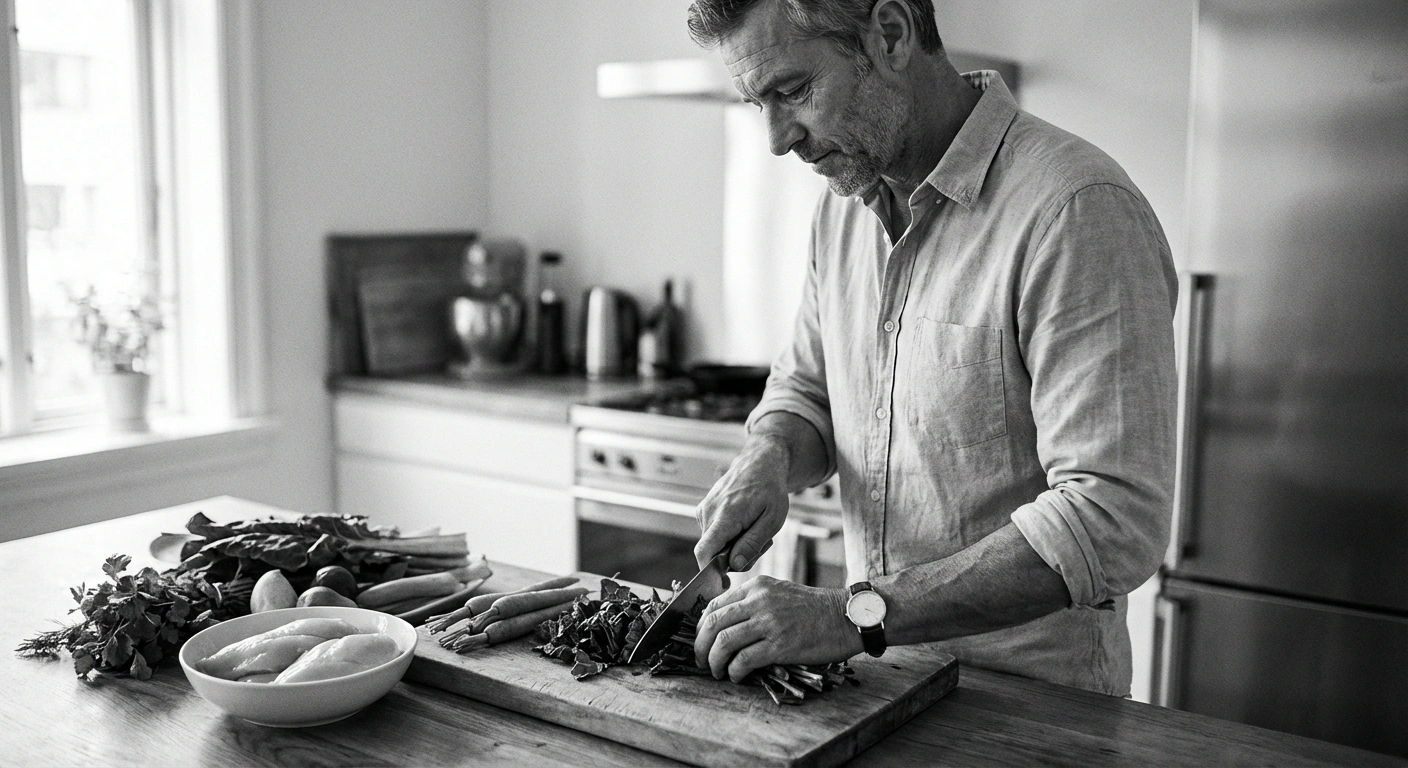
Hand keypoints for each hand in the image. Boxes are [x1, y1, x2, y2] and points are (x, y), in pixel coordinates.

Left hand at [692, 576, 862, 681]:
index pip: (713, 605)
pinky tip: (737, 677)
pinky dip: (734, 672)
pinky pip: (743, 660)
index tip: (702, 642)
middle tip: (701, 661)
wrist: (846, 617)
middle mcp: (759, 601)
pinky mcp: (780, 645)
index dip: (700, 628)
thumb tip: (726, 625)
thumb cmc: (814, 609)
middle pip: (712, 624)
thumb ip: (753, 602)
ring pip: (723, 642)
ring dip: (714, 662)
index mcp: (756, 587)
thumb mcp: (779, 593)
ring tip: (717, 672)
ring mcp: (769, 622)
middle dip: (700, 646)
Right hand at [694, 438, 790, 570]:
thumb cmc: (770, 489)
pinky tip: (744, 524)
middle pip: (712, 552)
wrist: (760, 463)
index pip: (704, 551)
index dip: (709, 572)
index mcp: (725, 515)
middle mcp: (708, 512)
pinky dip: (729, 536)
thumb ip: (753, 543)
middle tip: (760, 544)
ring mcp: (704, 510)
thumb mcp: (773, 519)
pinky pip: (713, 534)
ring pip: (713, 544)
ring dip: (734, 546)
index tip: (723, 583)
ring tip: (755, 529)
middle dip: (735, 557)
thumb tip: (734, 565)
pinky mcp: (704, 510)